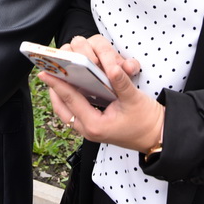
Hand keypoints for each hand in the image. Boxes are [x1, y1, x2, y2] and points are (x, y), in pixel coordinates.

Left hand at [40, 37, 162, 153]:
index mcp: (96, 125)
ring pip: (66, 112)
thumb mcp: (134, 99)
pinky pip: (74, 113)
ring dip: (59, 95)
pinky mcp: (94, 127)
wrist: (157, 137)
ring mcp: (90, 130)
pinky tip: (70, 87)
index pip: (71, 100)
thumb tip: (112, 67)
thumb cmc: (147, 121)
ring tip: (55, 78)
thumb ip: (121, 82)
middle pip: (62, 108)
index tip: (45, 72)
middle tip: (48, 71)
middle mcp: (89, 130)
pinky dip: (69, 100)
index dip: (57, 84)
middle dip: (54, 90)